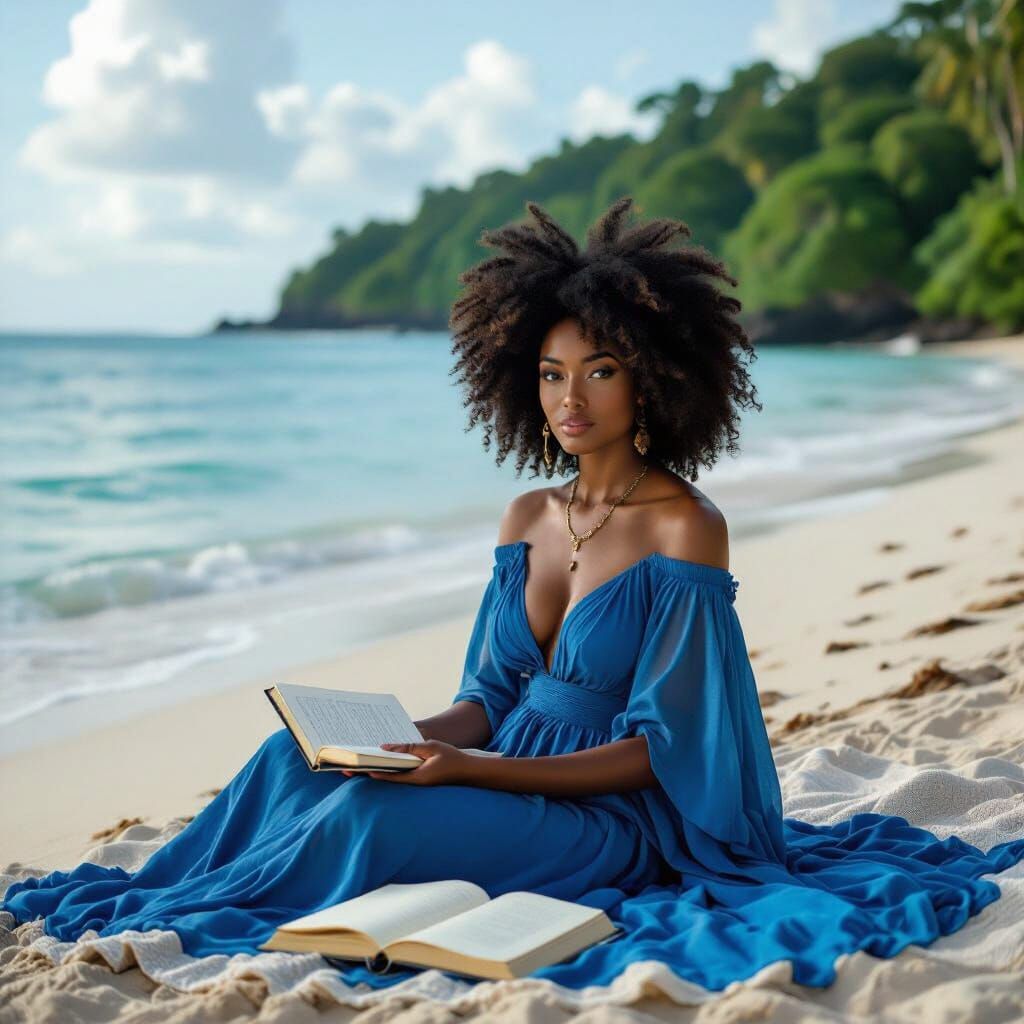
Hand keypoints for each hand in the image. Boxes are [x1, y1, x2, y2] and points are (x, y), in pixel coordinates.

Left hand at [343, 740, 469, 785]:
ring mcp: (415, 781)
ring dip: (375, 770)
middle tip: (346, 768)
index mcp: (416, 777)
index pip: (387, 775)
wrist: (469, 771)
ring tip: (357, 764)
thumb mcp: (430, 747)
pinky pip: (399, 774)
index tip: (354, 768)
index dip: (369, 771)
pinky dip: (387, 769)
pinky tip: (379, 763)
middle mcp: (413, 782)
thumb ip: (408, 747)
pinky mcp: (418, 779)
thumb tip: (385, 747)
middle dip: (366, 772)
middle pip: (384, 777)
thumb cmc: (452, 757)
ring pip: (390, 776)